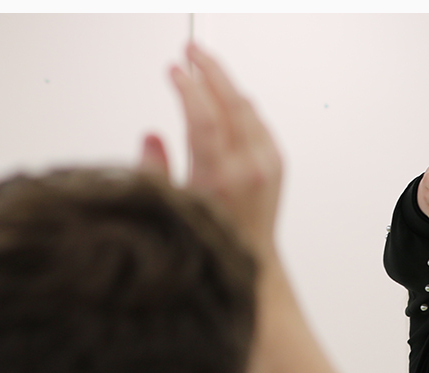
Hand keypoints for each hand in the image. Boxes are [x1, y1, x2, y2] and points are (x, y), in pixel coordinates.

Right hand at [167, 43, 283, 248]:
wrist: (251, 265)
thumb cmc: (208, 242)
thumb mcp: (171, 208)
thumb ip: (156, 170)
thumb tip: (152, 136)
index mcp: (218, 179)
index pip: (203, 117)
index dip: (188, 87)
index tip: (174, 70)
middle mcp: (247, 168)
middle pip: (230, 102)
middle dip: (210, 70)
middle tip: (192, 51)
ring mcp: (266, 165)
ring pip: (247, 109)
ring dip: (226, 84)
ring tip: (205, 68)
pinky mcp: (277, 165)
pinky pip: (258, 122)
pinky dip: (241, 105)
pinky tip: (227, 98)